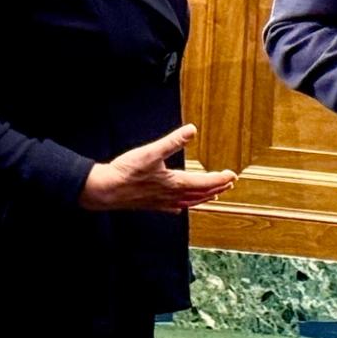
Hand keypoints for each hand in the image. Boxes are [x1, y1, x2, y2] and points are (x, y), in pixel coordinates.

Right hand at [79, 124, 236, 212]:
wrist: (104, 191)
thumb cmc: (126, 172)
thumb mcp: (151, 152)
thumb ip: (173, 141)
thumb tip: (191, 130)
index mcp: (175, 183)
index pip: (205, 183)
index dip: (221, 179)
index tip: (232, 175)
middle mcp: (171, 196)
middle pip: (200, 194)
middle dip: (217, 188)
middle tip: (230, 183)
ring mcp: (162, 203)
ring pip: (189, 202)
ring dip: (204, 198)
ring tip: (214, 194)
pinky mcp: (151, 205)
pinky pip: (174, 207)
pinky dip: (184, 205)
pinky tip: (181, 206)